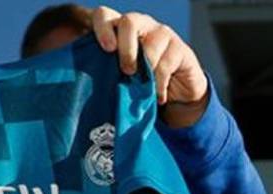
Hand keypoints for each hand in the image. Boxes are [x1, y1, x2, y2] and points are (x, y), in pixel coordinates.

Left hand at [90, 7, 208, 120]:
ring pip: (150, 46)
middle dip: (126, 49)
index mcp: (121, 29)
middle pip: (129, 22)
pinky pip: (165, 64)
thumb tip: (92, 79)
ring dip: (146, 72)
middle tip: (127, 71)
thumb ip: (111, 70)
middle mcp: (141, 24)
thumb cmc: (144, 86)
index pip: (105, 15)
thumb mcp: (123, 78)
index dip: (103, 28)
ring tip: (147, 91)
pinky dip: (160, 84)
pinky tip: (159, 96)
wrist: (179, 99)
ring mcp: (162, 33)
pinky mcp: (180, 48)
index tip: (107, 49)